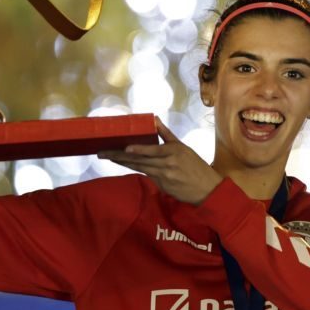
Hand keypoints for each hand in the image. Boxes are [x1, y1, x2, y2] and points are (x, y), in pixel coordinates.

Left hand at [98, 118, 221, 204]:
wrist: (207, 190)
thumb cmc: (195, 166)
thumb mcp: (183, 147)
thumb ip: (166, 134)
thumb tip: (154, 119)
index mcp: (173, 152)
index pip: (152, 151)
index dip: (138, 151)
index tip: (124, 148)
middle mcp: (167, 165)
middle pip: (139, 161)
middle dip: (119, 157)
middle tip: (102, 153)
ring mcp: (163, 178)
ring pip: (139, 168)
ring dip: (122, 163)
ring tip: (108, 157)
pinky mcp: (162, 187)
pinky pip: (146, 175)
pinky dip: (135, 169)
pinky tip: (123, 164)